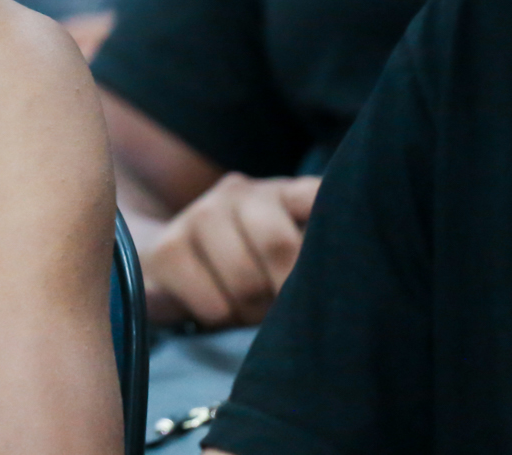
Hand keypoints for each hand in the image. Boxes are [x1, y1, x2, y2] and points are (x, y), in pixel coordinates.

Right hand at [143, 173, 319, 328]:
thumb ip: (318, 260)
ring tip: (250, 309)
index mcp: (284, 192)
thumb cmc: (255, 272)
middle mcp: (242, 192)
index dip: (331, 238)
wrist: (176, 273)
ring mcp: (199, 213)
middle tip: (286, 312)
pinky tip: (219, 309)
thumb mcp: (293, 259)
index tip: (334, 275)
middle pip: (277, 244)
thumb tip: (344, 286)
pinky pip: (211, 302)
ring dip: (252, 310)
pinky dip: (221, 318)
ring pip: (243, 279)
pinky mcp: (166, 247)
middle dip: (285, 291)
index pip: (318, 197)